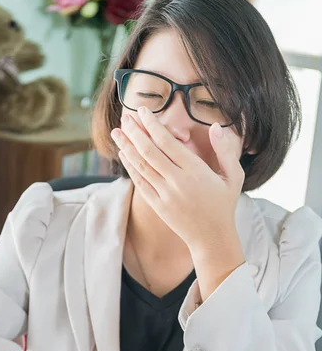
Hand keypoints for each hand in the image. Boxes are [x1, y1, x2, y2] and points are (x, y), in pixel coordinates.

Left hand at [111, 107, 244, 252]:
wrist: (212, 238)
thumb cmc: (224, 204)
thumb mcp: (233, 176)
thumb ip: (225, 150)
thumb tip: (217, 126)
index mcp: (196, 171)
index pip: (168, 143)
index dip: (153, 125)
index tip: (143, 112)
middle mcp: (178, 182)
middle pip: (150, 152)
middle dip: (135, 132)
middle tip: (125, 117)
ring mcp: (166, 195)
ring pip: (142, 167)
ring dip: (127, 148)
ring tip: (116, 132)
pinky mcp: (158, 206)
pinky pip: (141, 183)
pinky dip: (131, 168)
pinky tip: (123, 154)